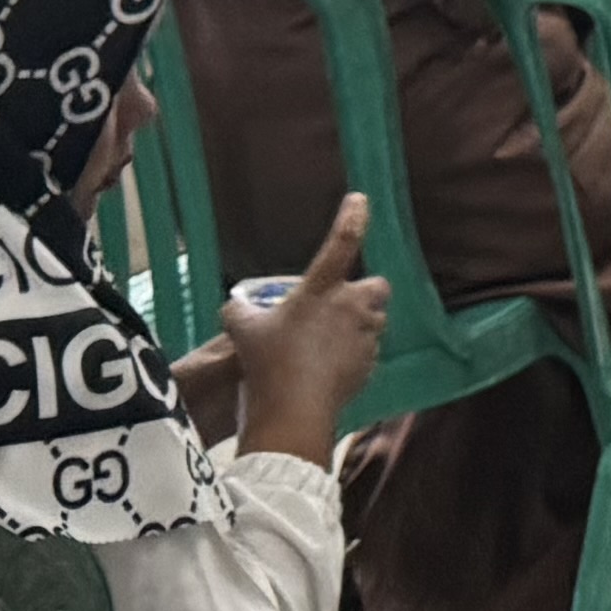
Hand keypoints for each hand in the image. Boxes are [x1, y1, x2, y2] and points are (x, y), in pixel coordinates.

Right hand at [226, 195, 388, 459]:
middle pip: (376, 285)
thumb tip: (234, 306)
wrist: (294, 411)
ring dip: (358, 325)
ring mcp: (365, 337)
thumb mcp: (242, 331)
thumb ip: (238, 312)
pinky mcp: (371, 365)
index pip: (342, 242)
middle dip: (364, 292)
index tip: (359, 200)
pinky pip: (368, 351)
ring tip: (327, 342)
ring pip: (374, 320)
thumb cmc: (268, 363)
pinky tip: (328, 369)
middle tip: (338, 305)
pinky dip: (354, 355)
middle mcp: (352, 307)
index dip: (352, 218)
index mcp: (322, 288)